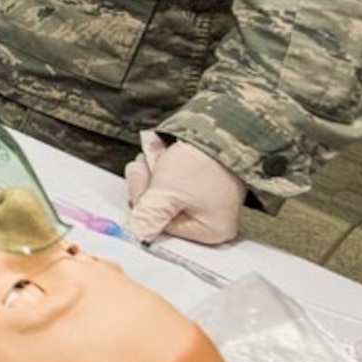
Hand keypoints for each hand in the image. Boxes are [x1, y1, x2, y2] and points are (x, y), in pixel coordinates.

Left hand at [124, 132, 246, 245]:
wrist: (224, 127)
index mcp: (209, 231)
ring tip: (157, 157)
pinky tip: (160, 153)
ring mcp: (202, 198)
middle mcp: (208, 218)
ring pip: (158, 191)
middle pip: (158, 210)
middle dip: (146, 186)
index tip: (140, 190)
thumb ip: (150, 214)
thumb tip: (138, 234)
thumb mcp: (168, 192)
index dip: (144, 207)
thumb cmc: (204, 162)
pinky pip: (165, 177)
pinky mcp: (194, 179)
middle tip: (147, 169)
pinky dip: (158, 164)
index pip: (161, 228)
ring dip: (150, 172)